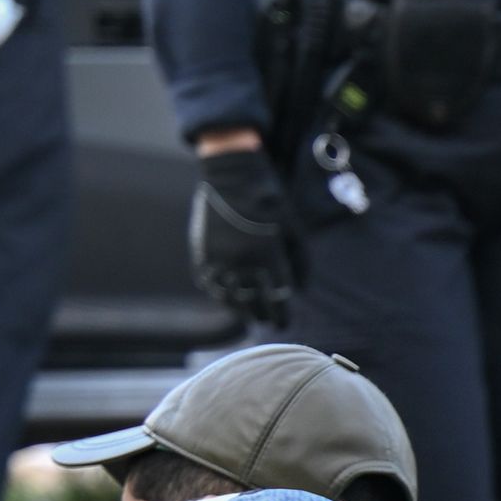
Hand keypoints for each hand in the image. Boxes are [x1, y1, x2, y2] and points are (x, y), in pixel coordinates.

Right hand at [185, 139, 294, 324]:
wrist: (232, 176)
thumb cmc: (270, 202)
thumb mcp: (294, 231)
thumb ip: (299, 264)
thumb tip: (298, 291)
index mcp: (268, 257)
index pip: (277, 298)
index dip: (281, 315)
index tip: (284, 323)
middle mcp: (242, 261)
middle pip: (253, 302)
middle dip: (263, 315)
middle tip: (269, 323)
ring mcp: (219, 257)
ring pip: (229, 297)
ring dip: (240, 310)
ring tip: (249, 316)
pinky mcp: (202, 251)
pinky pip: (209, 282)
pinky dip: (219, 294)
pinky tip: (229, 299)